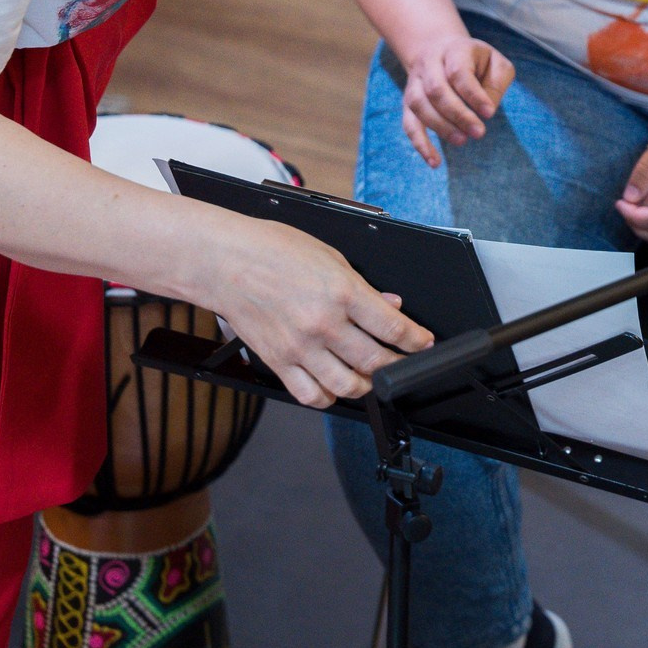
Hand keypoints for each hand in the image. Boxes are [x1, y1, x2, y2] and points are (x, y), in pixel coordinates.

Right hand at [195, 214, 432, 407]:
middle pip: (375, 361)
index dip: (416, 340)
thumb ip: (363, 286)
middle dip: (397, 365)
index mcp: (342, 292)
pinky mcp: (278, 362)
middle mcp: (323, 324)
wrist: (225, 262)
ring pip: (347, 386)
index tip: (423, 343)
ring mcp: (300, 347)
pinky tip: (334, 386)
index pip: (392, 328)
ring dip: (366, 386)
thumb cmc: (272, 250)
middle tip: (402, 362)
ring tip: (371, 377)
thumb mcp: (330, 256)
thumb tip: (390, 304)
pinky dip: (328, 397)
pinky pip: (310, 395)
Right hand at [396, 32, 515, 165]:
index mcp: (454, 50)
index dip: (473, 94)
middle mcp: (429, 64)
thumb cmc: (476, 62)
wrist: (440, 50)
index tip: (489, 113)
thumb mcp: (496, 63)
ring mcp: (415, 83)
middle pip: (436, 89)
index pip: (459, 72)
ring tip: (462, 141)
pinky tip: (435, 162)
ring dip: (440, 127)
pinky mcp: (409, 103)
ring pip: (419, 105)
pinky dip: (420, 144)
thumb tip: (486, 111)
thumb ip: (496, 84)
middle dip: (458, 114)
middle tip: (478, 133)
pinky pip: (409, 124)